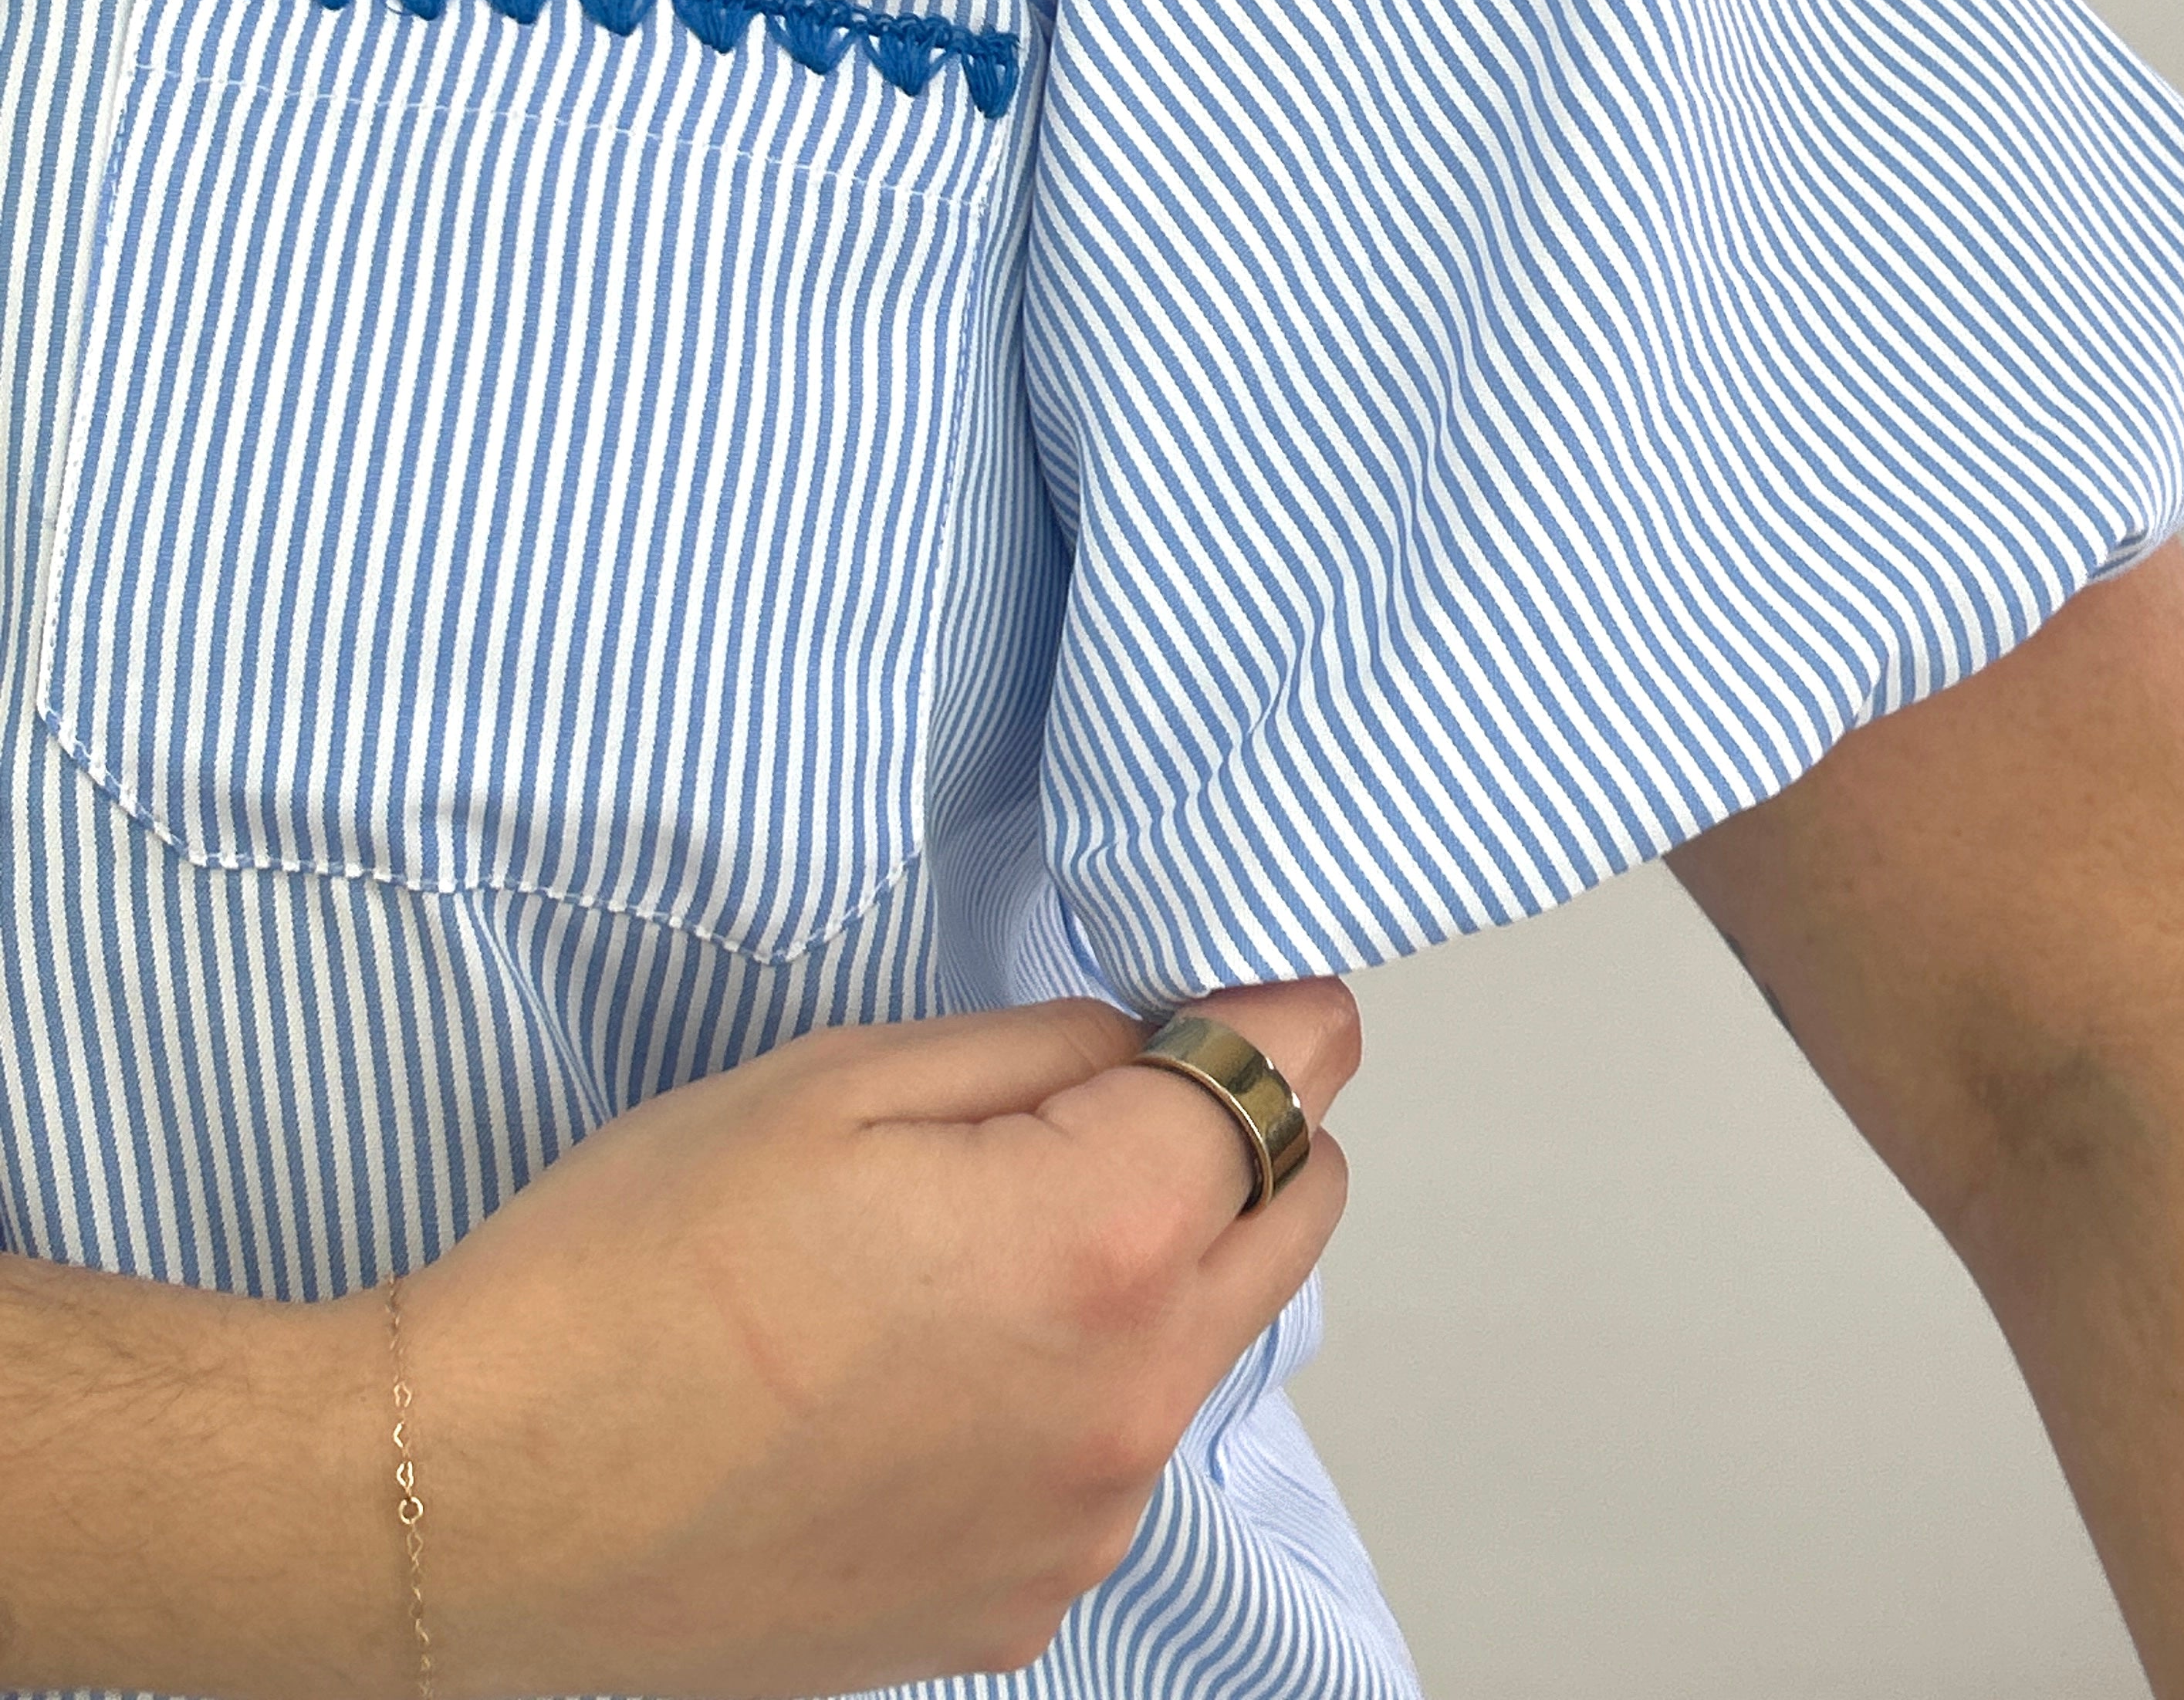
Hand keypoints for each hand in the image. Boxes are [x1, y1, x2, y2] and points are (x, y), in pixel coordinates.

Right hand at [368, 980, 1357, 1699]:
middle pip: (1290, 1221)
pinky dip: (1075, 1385)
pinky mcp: (1016, 1606)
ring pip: (1204, 1345)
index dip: (1278, 1018)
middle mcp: (1127, 1405)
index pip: (1284, 1093)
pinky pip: (1109, 1458)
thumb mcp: (840, 1078)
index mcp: (1096, 1243)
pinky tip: (935, 1360)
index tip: (1251, 988)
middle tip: (1128, 1082)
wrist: (483, 1498)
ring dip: (1159, 1264)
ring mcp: (1080, 1524)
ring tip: (994, 1228)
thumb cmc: (635, 1268)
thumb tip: (1150, 1046)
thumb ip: (1040, 1051)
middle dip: (1247, 1131)